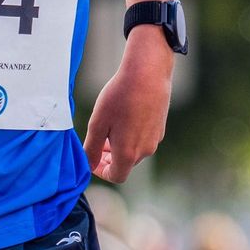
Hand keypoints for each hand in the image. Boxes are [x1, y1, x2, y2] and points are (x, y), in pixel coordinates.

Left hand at [82, 28, 172, 182]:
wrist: (148, 73)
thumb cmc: (120, 97)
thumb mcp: (97, 123)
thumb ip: (91, 149)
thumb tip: (89, 165)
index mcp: (128, 153)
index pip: (116, 176)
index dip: (101, 171)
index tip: (94, 158)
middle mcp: (145, 150)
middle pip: (125, 163)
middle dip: (110, 157)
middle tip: (99, 140)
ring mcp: (155, 139)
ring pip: (135, 150)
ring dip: (121, 145)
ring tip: (111, 125)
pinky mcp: (161, 127)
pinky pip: (144, 139)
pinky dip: (132, 135)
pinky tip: (126, 115)